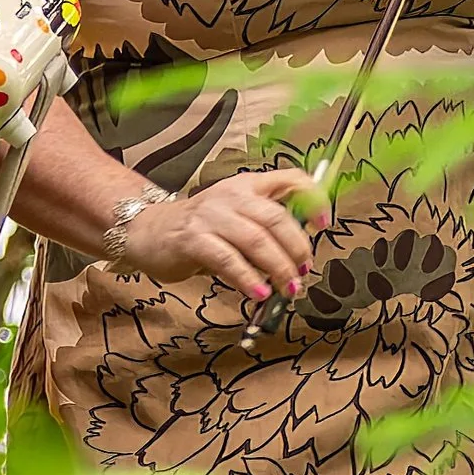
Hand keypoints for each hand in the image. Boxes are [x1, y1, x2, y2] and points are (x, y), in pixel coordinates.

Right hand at [114, 169, 318, 308]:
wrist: (148, 231)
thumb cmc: (199, 229)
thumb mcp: (235, 217)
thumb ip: (265, 227)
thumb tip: (300, 253)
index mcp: (247, 186)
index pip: (289, 180)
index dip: (313, 199)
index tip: (325, 224)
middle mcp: (231, 196)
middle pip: (277, 218)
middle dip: (297, 248)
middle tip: (304, 271)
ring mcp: (212, 216)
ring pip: (257, 241)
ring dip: (278, 268)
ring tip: (288, 288)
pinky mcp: (194, 239)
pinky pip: (229, 260)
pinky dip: (248, 280)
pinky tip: (259, 294)